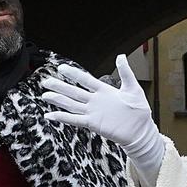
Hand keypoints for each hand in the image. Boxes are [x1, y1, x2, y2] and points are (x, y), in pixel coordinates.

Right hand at [40, 55, 154, 148]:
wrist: (141, 130)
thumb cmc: (139, 111)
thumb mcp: (133, 87)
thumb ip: (125, 72)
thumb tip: (121, 56)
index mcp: (104, 91)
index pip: (85, 79)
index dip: (73, 74)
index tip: (61, 68)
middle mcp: (95, 101)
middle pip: (73, 91)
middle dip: (59, 86)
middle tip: (45, 81)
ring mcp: (93, 112)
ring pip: (71, 104)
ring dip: (58, 100)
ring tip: (45, 95)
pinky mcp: (93, 123)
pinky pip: (75, 119)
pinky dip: (62, 118)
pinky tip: (51, 115)